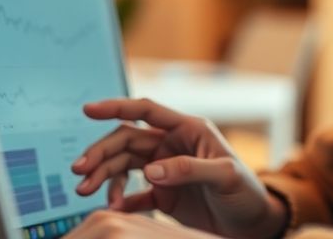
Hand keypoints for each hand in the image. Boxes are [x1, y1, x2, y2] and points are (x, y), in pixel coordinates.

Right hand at [71, 98, 288, 238]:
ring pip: (123, 165)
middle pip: (126, 141)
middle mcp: (172, 145)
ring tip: (87, 192)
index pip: (147, 111)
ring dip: (103, 176)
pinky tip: (112, 208)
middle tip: (80, 171)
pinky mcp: (161, 194)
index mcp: (188, 130)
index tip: (89, 109)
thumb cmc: (246, 192)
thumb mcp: (225, 176)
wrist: (252, 224)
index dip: (117, 107)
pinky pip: (132, 194)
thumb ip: (189, 169)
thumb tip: (149, 171)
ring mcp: (164, 169)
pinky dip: (118, 199)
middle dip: (100, 153)